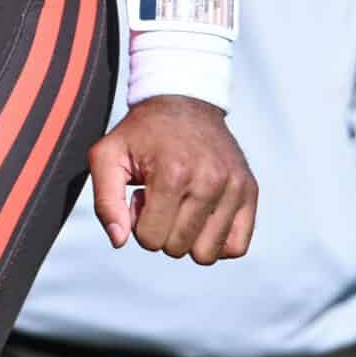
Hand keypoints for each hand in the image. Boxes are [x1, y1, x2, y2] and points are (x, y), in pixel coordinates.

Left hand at [88, 95, 258, 262]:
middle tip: (163, 196)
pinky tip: (203, 217)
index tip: (144, 195)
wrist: (183, 102)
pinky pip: (236, 247)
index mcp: (173, 172)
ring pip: (207, 254)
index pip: (151, 239)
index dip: (140, 222)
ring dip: (189, 237)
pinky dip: (217, 241)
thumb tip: (120, 240)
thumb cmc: (142, 133)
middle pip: (178, 248)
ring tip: (182, 203)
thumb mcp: (108, 156)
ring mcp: (234, 186)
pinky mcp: (249, 190)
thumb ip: (105, 202)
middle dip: (163, 229)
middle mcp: (209, 180)